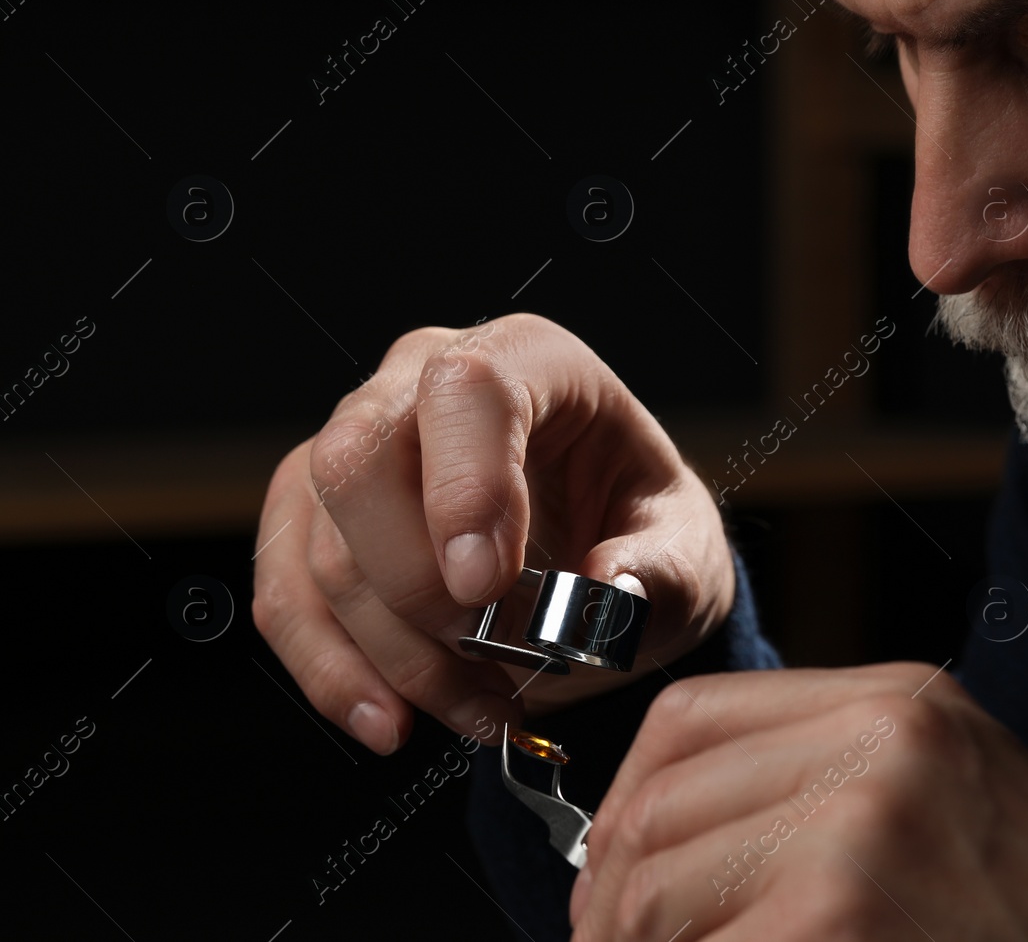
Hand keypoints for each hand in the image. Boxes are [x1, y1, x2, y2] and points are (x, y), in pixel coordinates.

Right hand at [251, 313, 735, 752]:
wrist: (607, 561)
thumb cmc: (641, 534)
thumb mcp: (686, 549)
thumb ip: (664, 570)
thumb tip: (609, 589)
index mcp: (530, 360)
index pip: (467, 389)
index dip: (464, 488)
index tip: (488, 588)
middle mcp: (424, 380)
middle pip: (359, 461)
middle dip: (416, 587)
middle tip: (490, 658)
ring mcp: (358, 443)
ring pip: (320, 543)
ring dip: (394, 653)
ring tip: (479, 708)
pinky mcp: (315, 513)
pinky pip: (287, 593)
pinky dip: (332, 671)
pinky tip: (390, 719)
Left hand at [570, 663, 1027, 941]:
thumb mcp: (947, 803)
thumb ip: (825, 785)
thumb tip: (662, 831)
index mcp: (898, 703)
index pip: (690, 717)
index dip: (626, 801)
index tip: (614, 872)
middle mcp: (880, 741)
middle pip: (659, 801)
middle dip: (613, 896)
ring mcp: (861, 827)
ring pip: (657, 884)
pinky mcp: (839, 915)